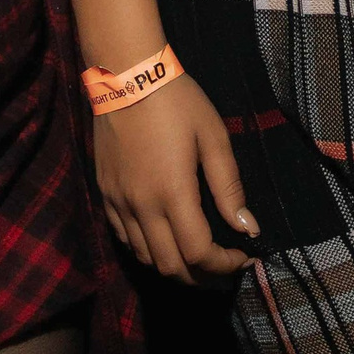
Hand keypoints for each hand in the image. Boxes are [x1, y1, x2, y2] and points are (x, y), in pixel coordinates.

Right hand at [93, 74, 259, 285]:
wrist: (125, 75)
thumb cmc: (177, 101)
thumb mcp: (213, 136)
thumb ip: (230, 186)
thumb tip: (248, 226)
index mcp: (173, 192)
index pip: (199, 253)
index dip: (225, 266)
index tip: (245, 256)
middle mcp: (142, 206)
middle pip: (171, 268)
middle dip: (203, 278)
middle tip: (226, 269)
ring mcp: (119, 203)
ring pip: (146, 259)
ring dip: (175, 268)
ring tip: (199, 260)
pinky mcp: (106, 195)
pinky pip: (126, 240)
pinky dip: (149, 251)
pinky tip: (167, 240)